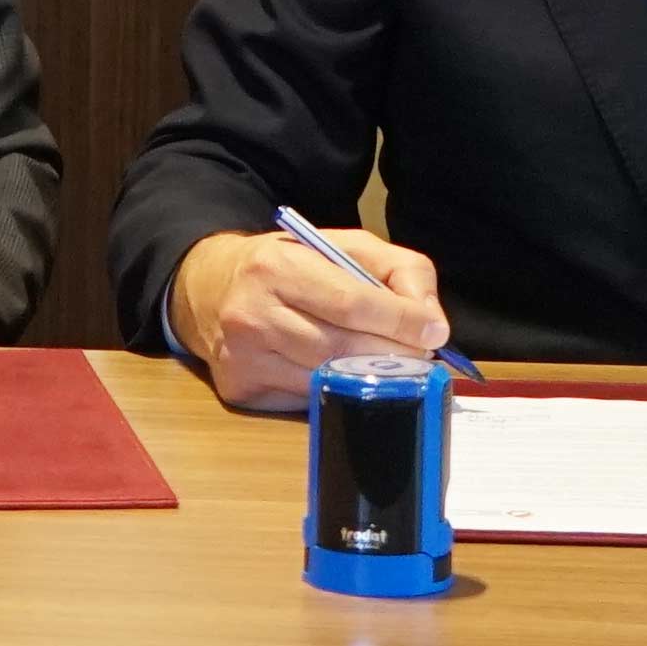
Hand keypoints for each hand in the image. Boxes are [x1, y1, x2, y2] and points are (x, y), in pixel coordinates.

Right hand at [168, 225, 447, 412]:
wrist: (212, 287)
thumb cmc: (289, 266)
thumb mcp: (343, 246)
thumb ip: (396, 269)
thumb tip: (429, 320)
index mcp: (276, 266)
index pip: (351, 302)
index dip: (400, 321)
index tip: (434, 332)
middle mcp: (252, 312)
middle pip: (342, 348)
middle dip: (393, 355)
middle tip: (422, 355)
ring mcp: (242, 356)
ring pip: (327, 380)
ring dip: (372, 377)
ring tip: (393, 366)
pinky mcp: (240, 388)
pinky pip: (305, 399)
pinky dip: (336, 390)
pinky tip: (346, 376)